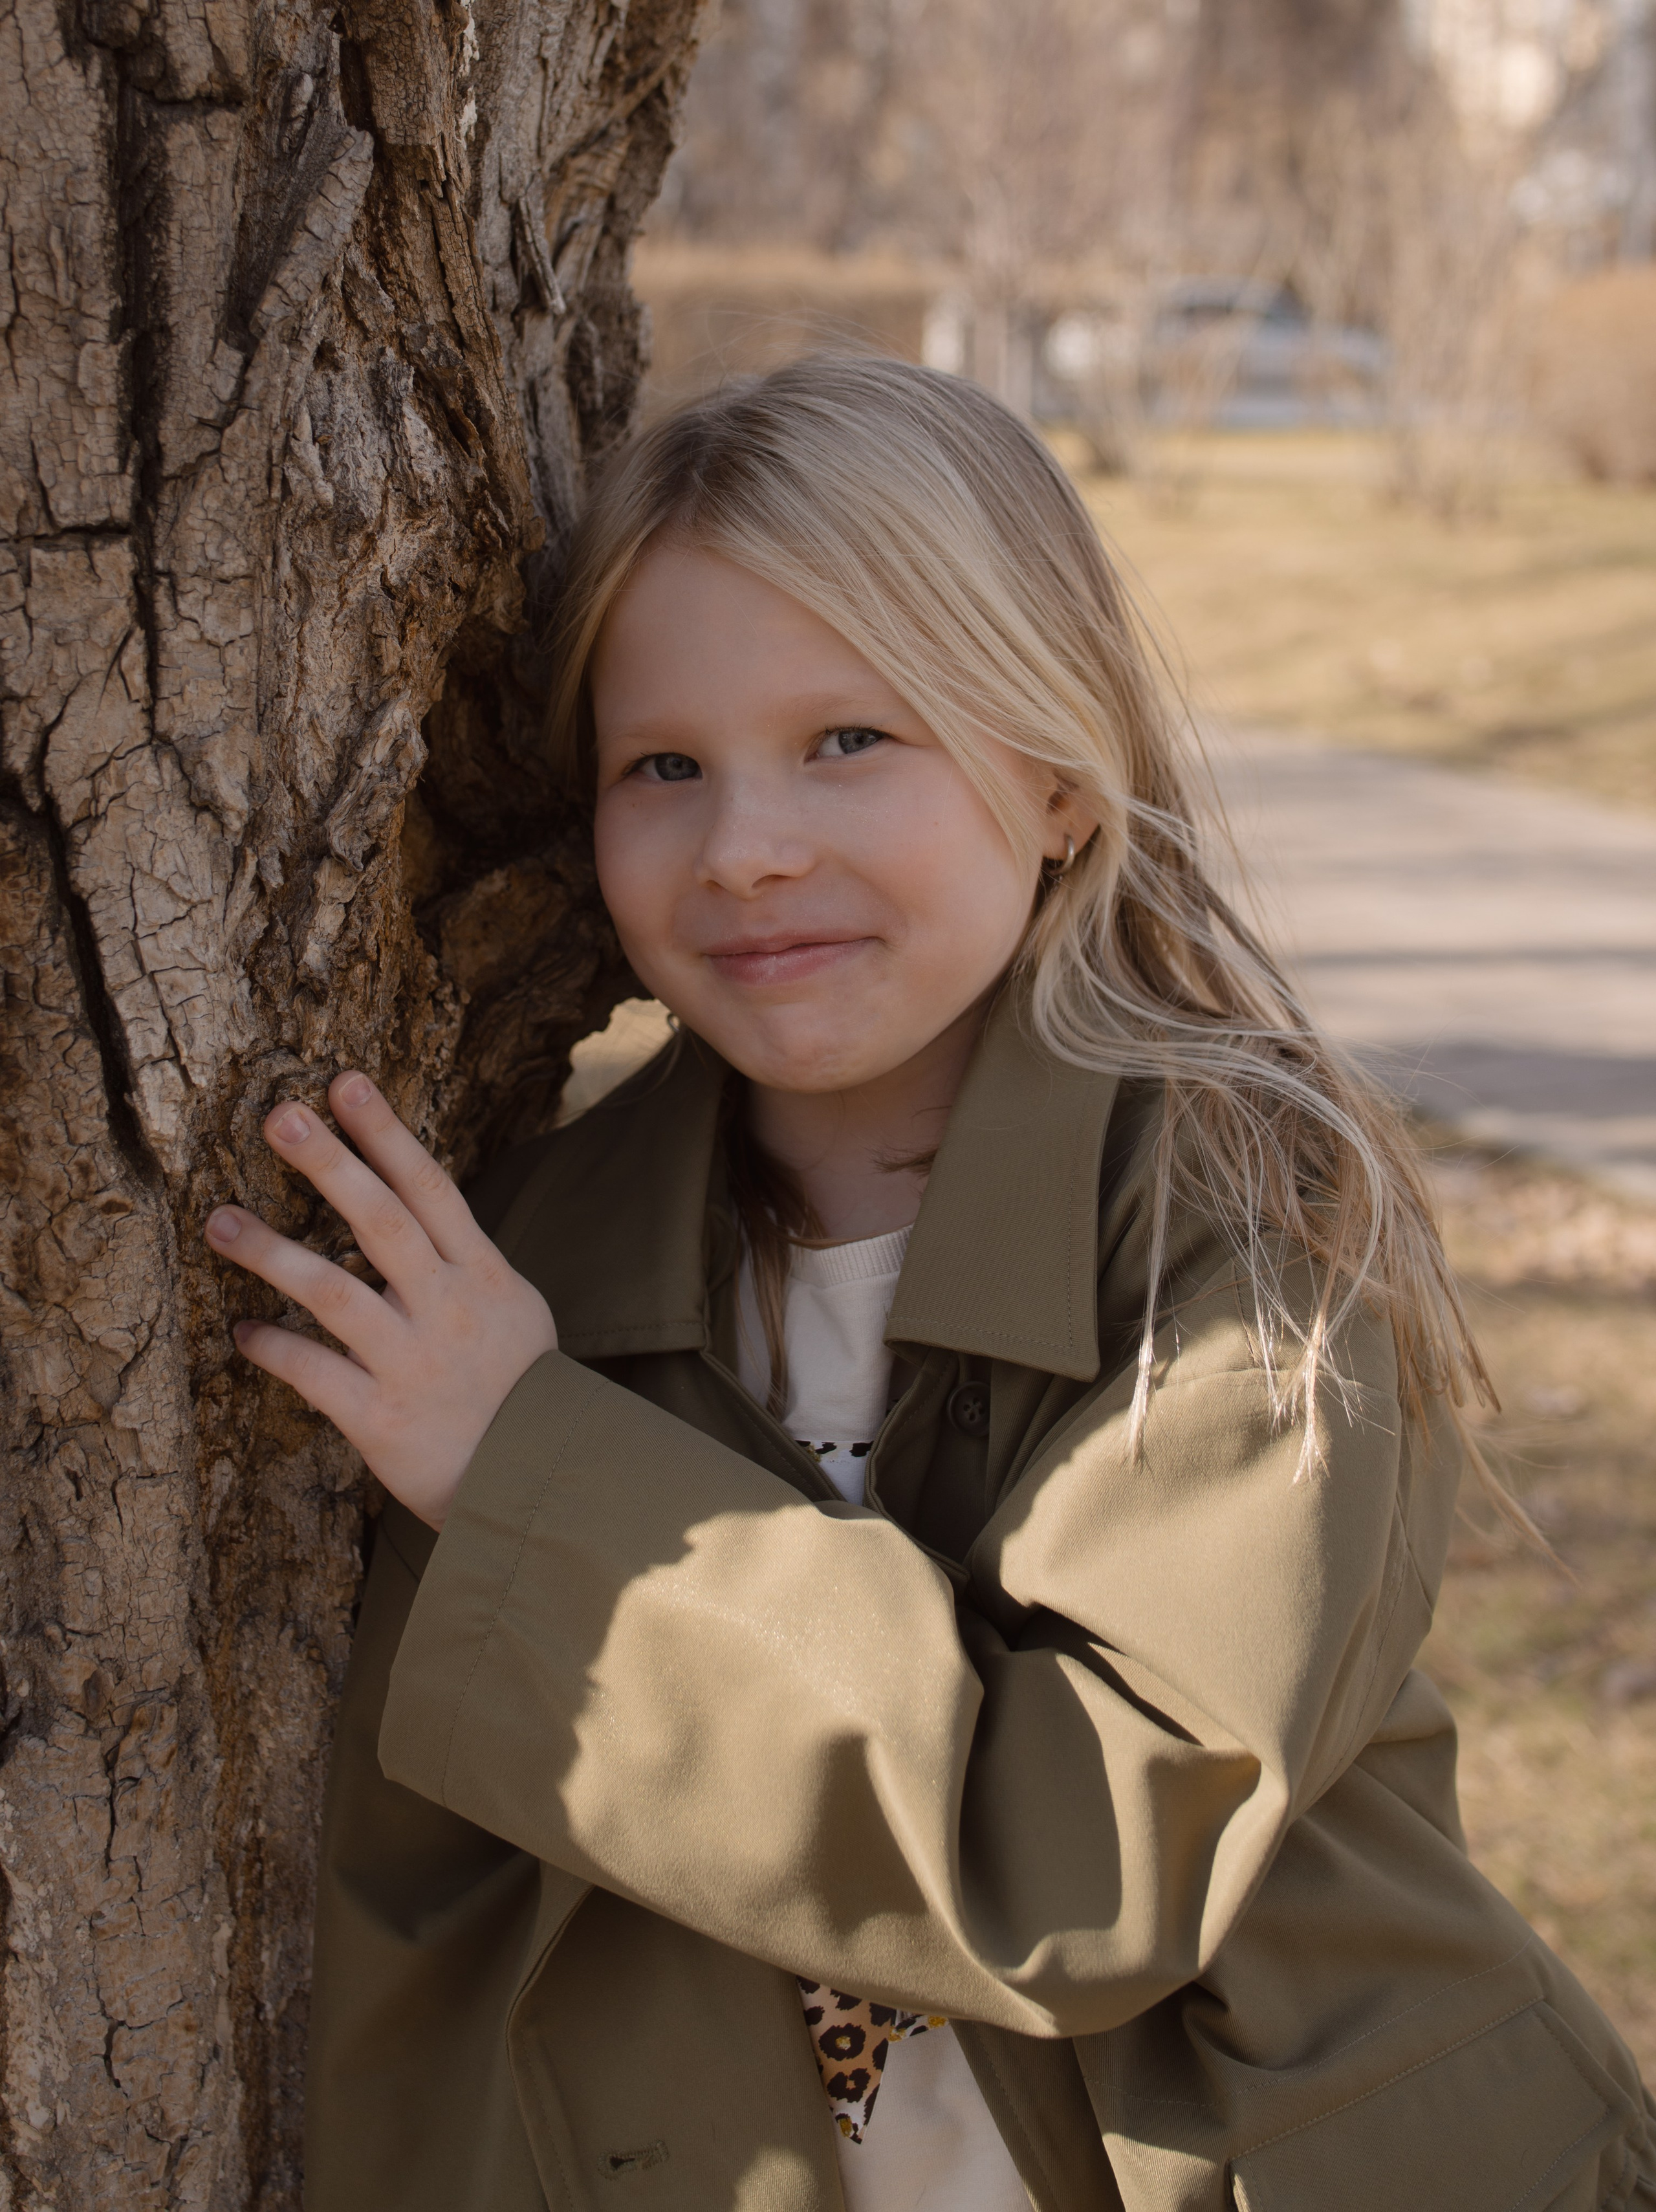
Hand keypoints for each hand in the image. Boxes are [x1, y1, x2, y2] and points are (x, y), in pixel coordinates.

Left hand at [206, 1072, 557, 1529]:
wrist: (543, 1484)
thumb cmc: (523, 1392)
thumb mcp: (514, 1311)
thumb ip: (464, 1262)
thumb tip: (415, 1208)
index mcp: (482, 1275)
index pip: (430, 1188)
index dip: (386, 1133)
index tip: (344, 1083)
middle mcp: (449, 1309)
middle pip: (381, 1221)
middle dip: (329, 1164)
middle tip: (280, 1117)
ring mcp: (414, 1363)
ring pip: (334, 1293)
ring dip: (272, 1252)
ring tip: (218, 1219)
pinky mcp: (382, 1420)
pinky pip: (315, 1374)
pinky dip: (274, 1350)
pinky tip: (241, 1333)